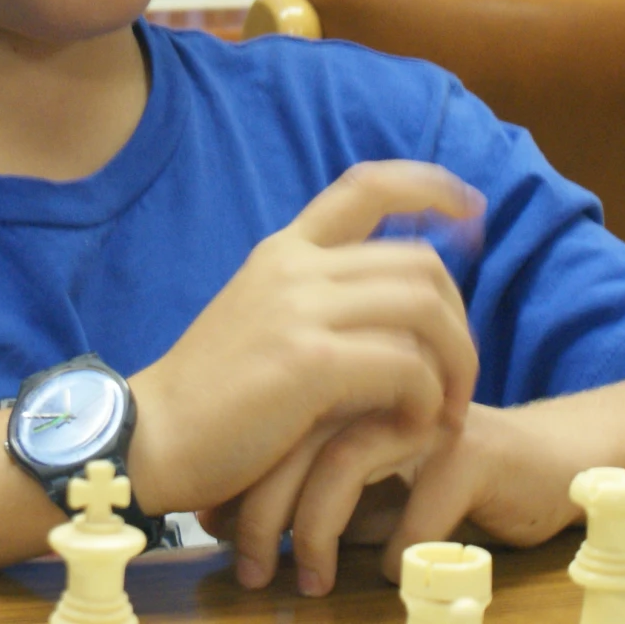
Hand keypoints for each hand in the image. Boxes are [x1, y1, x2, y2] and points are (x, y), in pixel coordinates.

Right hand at [126, 162, 482, 561]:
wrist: (150, 439)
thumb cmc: (212, 399)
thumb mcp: (261, 323)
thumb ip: (316, 304)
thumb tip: (387, 307)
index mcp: (284, 252)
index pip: (367, 185)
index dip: (430, 187)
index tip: (473, 210)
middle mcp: (295, 266)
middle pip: (420, 262)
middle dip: (460, 321)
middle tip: (459, 378)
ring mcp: (301, 309)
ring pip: (424, 309)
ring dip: (454, 364)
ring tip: (444, 411)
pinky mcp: (309, 362)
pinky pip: (406, 366)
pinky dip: (425, 400)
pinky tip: (411, 429)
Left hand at [205, 403, 569, 596]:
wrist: (546, 468)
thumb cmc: (448, 480)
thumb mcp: (376, 491)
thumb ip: (325, 495)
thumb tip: (253, 531)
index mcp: (352, 389)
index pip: (274, 422)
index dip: (240, 478)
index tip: (216, 530)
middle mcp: (382, 393)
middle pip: (299, 437)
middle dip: (264, 510)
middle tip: (251, 569)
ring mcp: (428, 418)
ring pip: (347, 462)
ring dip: (317, 531)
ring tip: (311, 583)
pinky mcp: (474, 453)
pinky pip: (418, 507)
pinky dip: (397, 548)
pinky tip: (392, 575)